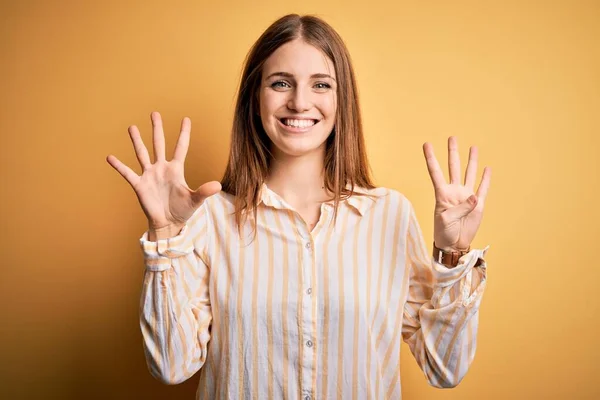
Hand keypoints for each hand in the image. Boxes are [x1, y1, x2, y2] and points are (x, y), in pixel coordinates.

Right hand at [106, 111, 220, 229]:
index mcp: (176, 169)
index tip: (186, 118)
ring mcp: (150, 175)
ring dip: (137, 141)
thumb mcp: (195, 200)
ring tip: (132, 127)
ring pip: (142, 154)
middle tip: (155, 113)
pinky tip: (110, 157)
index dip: (184, 133)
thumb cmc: (182, 210)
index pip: (181, 147)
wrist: (168, 223)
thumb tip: (218, 185)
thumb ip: (205, 191)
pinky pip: (128, 173)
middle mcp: (162, 168)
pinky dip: (119, 166)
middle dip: (157, 129)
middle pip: (159, 144)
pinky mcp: (140, 185)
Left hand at [422, 136, 490, 250]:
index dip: (431, 158)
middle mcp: (454, 191)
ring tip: (473, 147)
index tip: (426, 144)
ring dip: (471, 161)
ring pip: (468, 174)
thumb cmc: (444, 232)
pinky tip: (486, 168)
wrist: (454, 244)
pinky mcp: (478, 204)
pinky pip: (482, 188)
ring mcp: (466, 197)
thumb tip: (474, 197)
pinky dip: (485, 178)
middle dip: (453, 152)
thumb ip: (459, 208)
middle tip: (452, 137)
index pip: (435, 172)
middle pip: (453, 167)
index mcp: (442, 194)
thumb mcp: (446, 220)